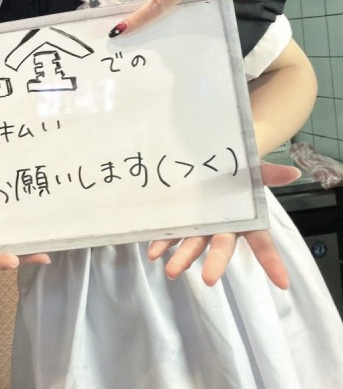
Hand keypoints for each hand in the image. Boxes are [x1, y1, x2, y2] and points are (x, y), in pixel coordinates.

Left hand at [146, 162, 299, 289]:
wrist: (209, 164)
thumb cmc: (235, 174)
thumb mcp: (252, 171)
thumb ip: (268, 173)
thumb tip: (293, 172)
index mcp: (245, 220)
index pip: (261, 243)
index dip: (271, 261)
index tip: (282, 283)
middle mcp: (222, 228)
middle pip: (221, 248)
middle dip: (215, 263)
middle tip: (209, 279)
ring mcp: (200, 228)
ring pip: (192, 245)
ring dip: (182, 258)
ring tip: (171, 271)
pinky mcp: (180, 224)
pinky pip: (170, 236)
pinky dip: (162, 244)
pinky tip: (153, 253)